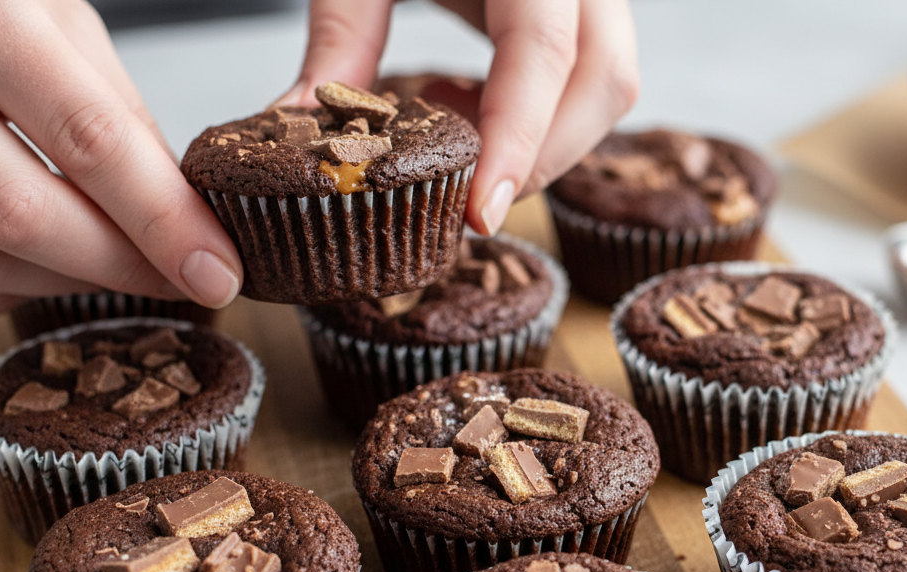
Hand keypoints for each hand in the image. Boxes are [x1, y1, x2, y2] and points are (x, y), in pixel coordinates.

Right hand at [0, 0, 242, 313]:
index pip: (89, 142)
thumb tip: (177, 212)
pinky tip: (33, 266)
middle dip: (120, 267)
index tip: (217, 269)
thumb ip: (112, 110)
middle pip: (23, 217)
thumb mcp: (52, 14)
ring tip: (111, 264)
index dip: (164, 221)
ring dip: (62, 284)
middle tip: (178, 280)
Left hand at [276, 0, 639, 234]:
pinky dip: (534, 114)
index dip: (518, 138)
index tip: (479, 214)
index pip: (547, 49)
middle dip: (537, 157)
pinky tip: (463, 102)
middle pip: (602, 81)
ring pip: (608, 85)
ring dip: (539, 139)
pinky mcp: (585, 4)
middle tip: (462, 201)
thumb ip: (340, 36)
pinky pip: (588, 74)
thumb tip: (298, 124)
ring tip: (449, 128)